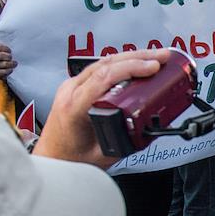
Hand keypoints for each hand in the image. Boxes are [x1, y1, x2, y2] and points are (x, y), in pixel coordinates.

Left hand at [32, 48, 168, 167]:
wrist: (51, 159)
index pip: (104, 77)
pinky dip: (122, 63)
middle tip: (163, 57)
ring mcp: (71, 86)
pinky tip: (137, 63)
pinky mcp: (77, 86)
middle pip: (106, 64)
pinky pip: (101, 67)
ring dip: (132, 57)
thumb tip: (152, 126)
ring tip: (156, 57)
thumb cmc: (69, 159)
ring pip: (103, 62)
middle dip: (138, 57)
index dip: (131, 68)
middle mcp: (70, 92)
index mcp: (74, 107)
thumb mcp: (104, 154)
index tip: (154, 67)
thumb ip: (127, 139)